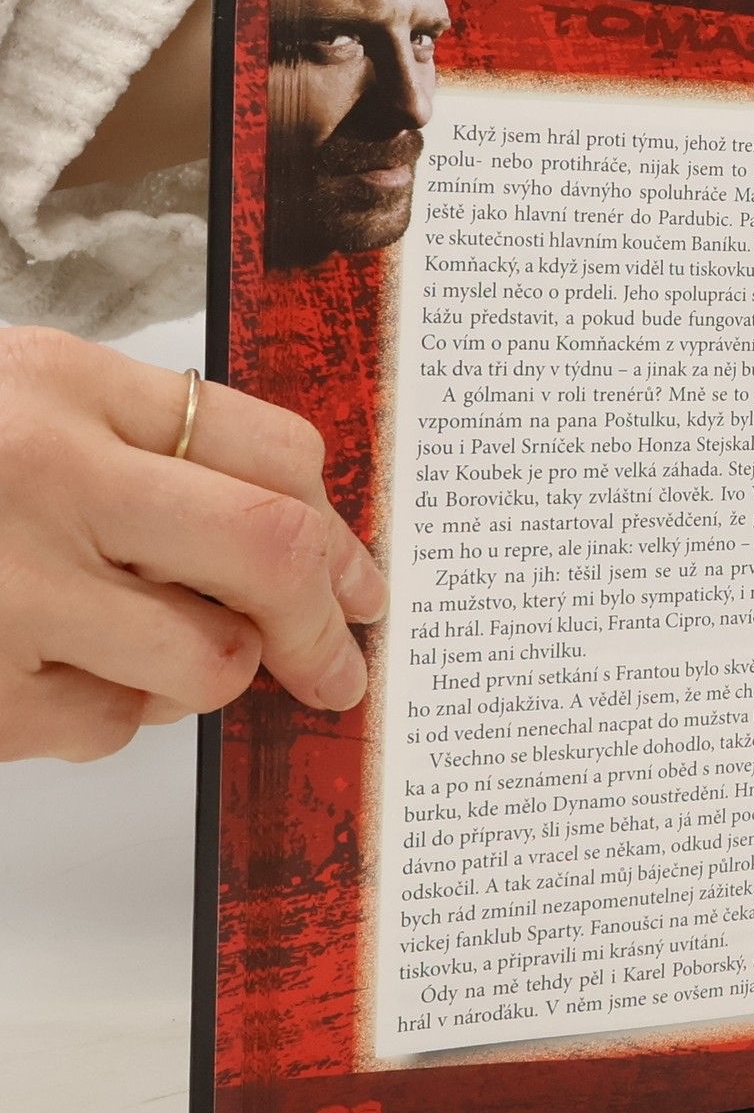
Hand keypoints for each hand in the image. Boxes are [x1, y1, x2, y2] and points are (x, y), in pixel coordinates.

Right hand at [0, 328, 386, 761]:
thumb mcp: (12, 401)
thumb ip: (137, 444)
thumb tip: (301, 527)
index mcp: (58, 385)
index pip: (271, 447)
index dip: (337, 524)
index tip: (359, 575)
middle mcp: (40, 477)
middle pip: (270, 551)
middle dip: (330, 622)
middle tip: (344, 663)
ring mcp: (5, 592)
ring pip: (206, 662)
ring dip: (206, 672)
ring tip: (142, 649)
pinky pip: (109, 727)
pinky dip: (104, 714)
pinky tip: (41, 671)